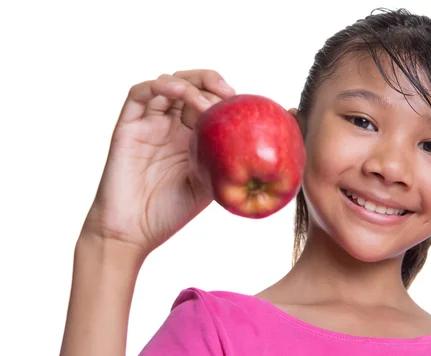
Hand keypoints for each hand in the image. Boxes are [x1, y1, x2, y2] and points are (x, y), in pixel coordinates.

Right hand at [81, 69, 235, 255]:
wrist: (133, 232)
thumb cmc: (171, 212)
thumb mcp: (211, 184)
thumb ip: (228, 161)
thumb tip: (268, 147)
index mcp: (191, 136)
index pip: (209, 100)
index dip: (224, 94)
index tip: (241, 103)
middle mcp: (170, 125)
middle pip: (190, 84)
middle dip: (210, 81)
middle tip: (227, 93)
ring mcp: (149, 124)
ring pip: (167, 83)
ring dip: (189, 83)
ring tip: (204, 100)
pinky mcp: (128, 127)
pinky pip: (138, 94)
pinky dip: (158, 85)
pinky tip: (176, 91)